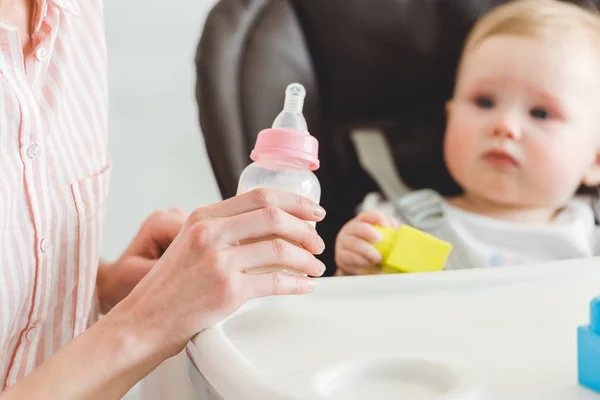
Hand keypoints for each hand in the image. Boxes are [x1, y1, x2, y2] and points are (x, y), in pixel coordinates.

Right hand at [111, 189, 326, 357]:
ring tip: (315, 267)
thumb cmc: (170, 285)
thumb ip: (222, 229)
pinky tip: (305, 286)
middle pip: (274, 217)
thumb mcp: (190, 243)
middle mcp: (211, 233)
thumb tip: (267, 226)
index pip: (260, 196)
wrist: (145, 320)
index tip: (313, 211)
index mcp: (204, 217)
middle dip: (305, 229)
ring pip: (280, 250)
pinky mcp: (228, 291)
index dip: (294, 201)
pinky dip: (297, 284)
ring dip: (306, 259)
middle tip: (318, 241)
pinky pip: (275, 282)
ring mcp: (220, 261)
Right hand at [335, 210, 397, 275]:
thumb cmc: (371, 248)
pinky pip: (349, 257)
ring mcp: (343, 243)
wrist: (356, 265)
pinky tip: (370, 265)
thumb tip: (397, 230)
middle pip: (357, 227)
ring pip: (353, 243)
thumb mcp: (379, 238)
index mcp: (360, 222)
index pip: (367, 215)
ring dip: (366, 251)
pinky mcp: (341, 256)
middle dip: (368, 232)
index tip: (386, 224)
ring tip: (377, 258)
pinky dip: (361, 262)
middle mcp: (349, 230)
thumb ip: (388, 232)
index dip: (376, 217)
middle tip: (379, 239)